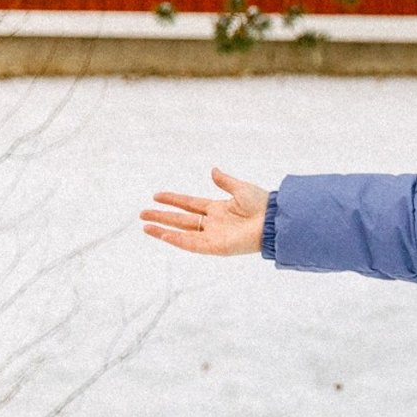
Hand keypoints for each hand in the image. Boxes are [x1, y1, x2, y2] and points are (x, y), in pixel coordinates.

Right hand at [142, 168, 269, 256]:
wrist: (273, 220)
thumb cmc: (263, 205)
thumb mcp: (241, 189)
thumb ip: (225, 181)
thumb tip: (213, 170)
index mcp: (219, 209)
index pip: (190, 204)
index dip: (173, 200)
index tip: (157, 196)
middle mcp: (213, 223)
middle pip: (181, 219)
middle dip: (162, 216)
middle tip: (143, 213)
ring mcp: (213, 235)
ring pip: (182, 232)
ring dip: (163, 230)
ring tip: (145, 226)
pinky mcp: (215, 247)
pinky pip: (192, 244)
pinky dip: (177, 240)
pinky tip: (163, 235)